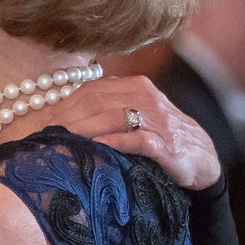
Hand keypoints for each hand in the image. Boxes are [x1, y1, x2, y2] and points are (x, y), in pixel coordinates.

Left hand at [53, 77, 221, 189]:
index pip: (90, 91)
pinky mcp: (166, 144)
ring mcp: (157, 120)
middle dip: (67, 117)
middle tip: (44, 133)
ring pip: (113, 117)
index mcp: (134, 86)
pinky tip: (95, 147)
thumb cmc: (160, 136)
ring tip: (61, 140)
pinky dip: (114, 142)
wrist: (203, 158)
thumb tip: (62, 114)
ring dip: (84, 128)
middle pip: (97, 101)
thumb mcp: (135, 115)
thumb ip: (107, 108)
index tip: (41, 121)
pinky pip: (136, 139)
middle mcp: (145, 97)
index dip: (63, 105)